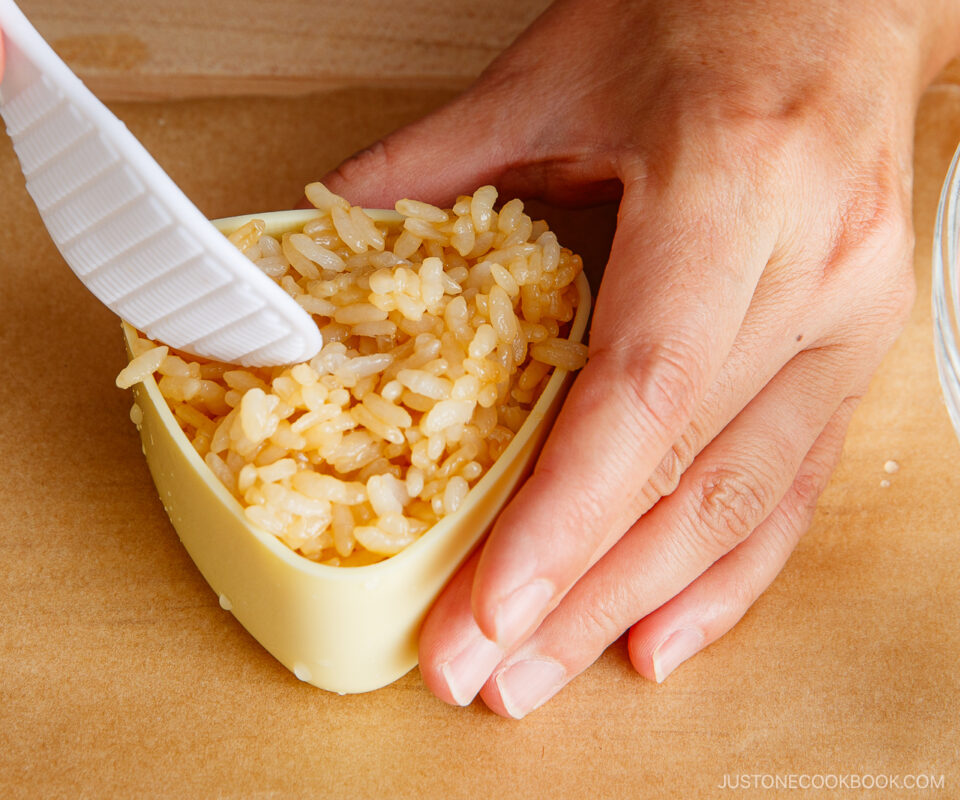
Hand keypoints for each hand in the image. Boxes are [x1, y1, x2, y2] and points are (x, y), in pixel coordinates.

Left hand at [322, 0, 959, 715]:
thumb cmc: (715, 13)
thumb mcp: (559, 67)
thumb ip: (441, 158)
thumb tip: (335, 218)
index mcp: (734, 191)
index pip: (643, 396)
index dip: (561, 520)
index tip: (486, 611)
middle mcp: (809, 271)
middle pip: (685, 476)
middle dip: (578, 595)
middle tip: (484, 674)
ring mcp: (848, 320)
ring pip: (742, 502)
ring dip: (637, 605)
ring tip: (547, 674)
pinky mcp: (854, 350)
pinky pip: (792, 486)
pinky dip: (726, 575)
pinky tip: (662, 634)